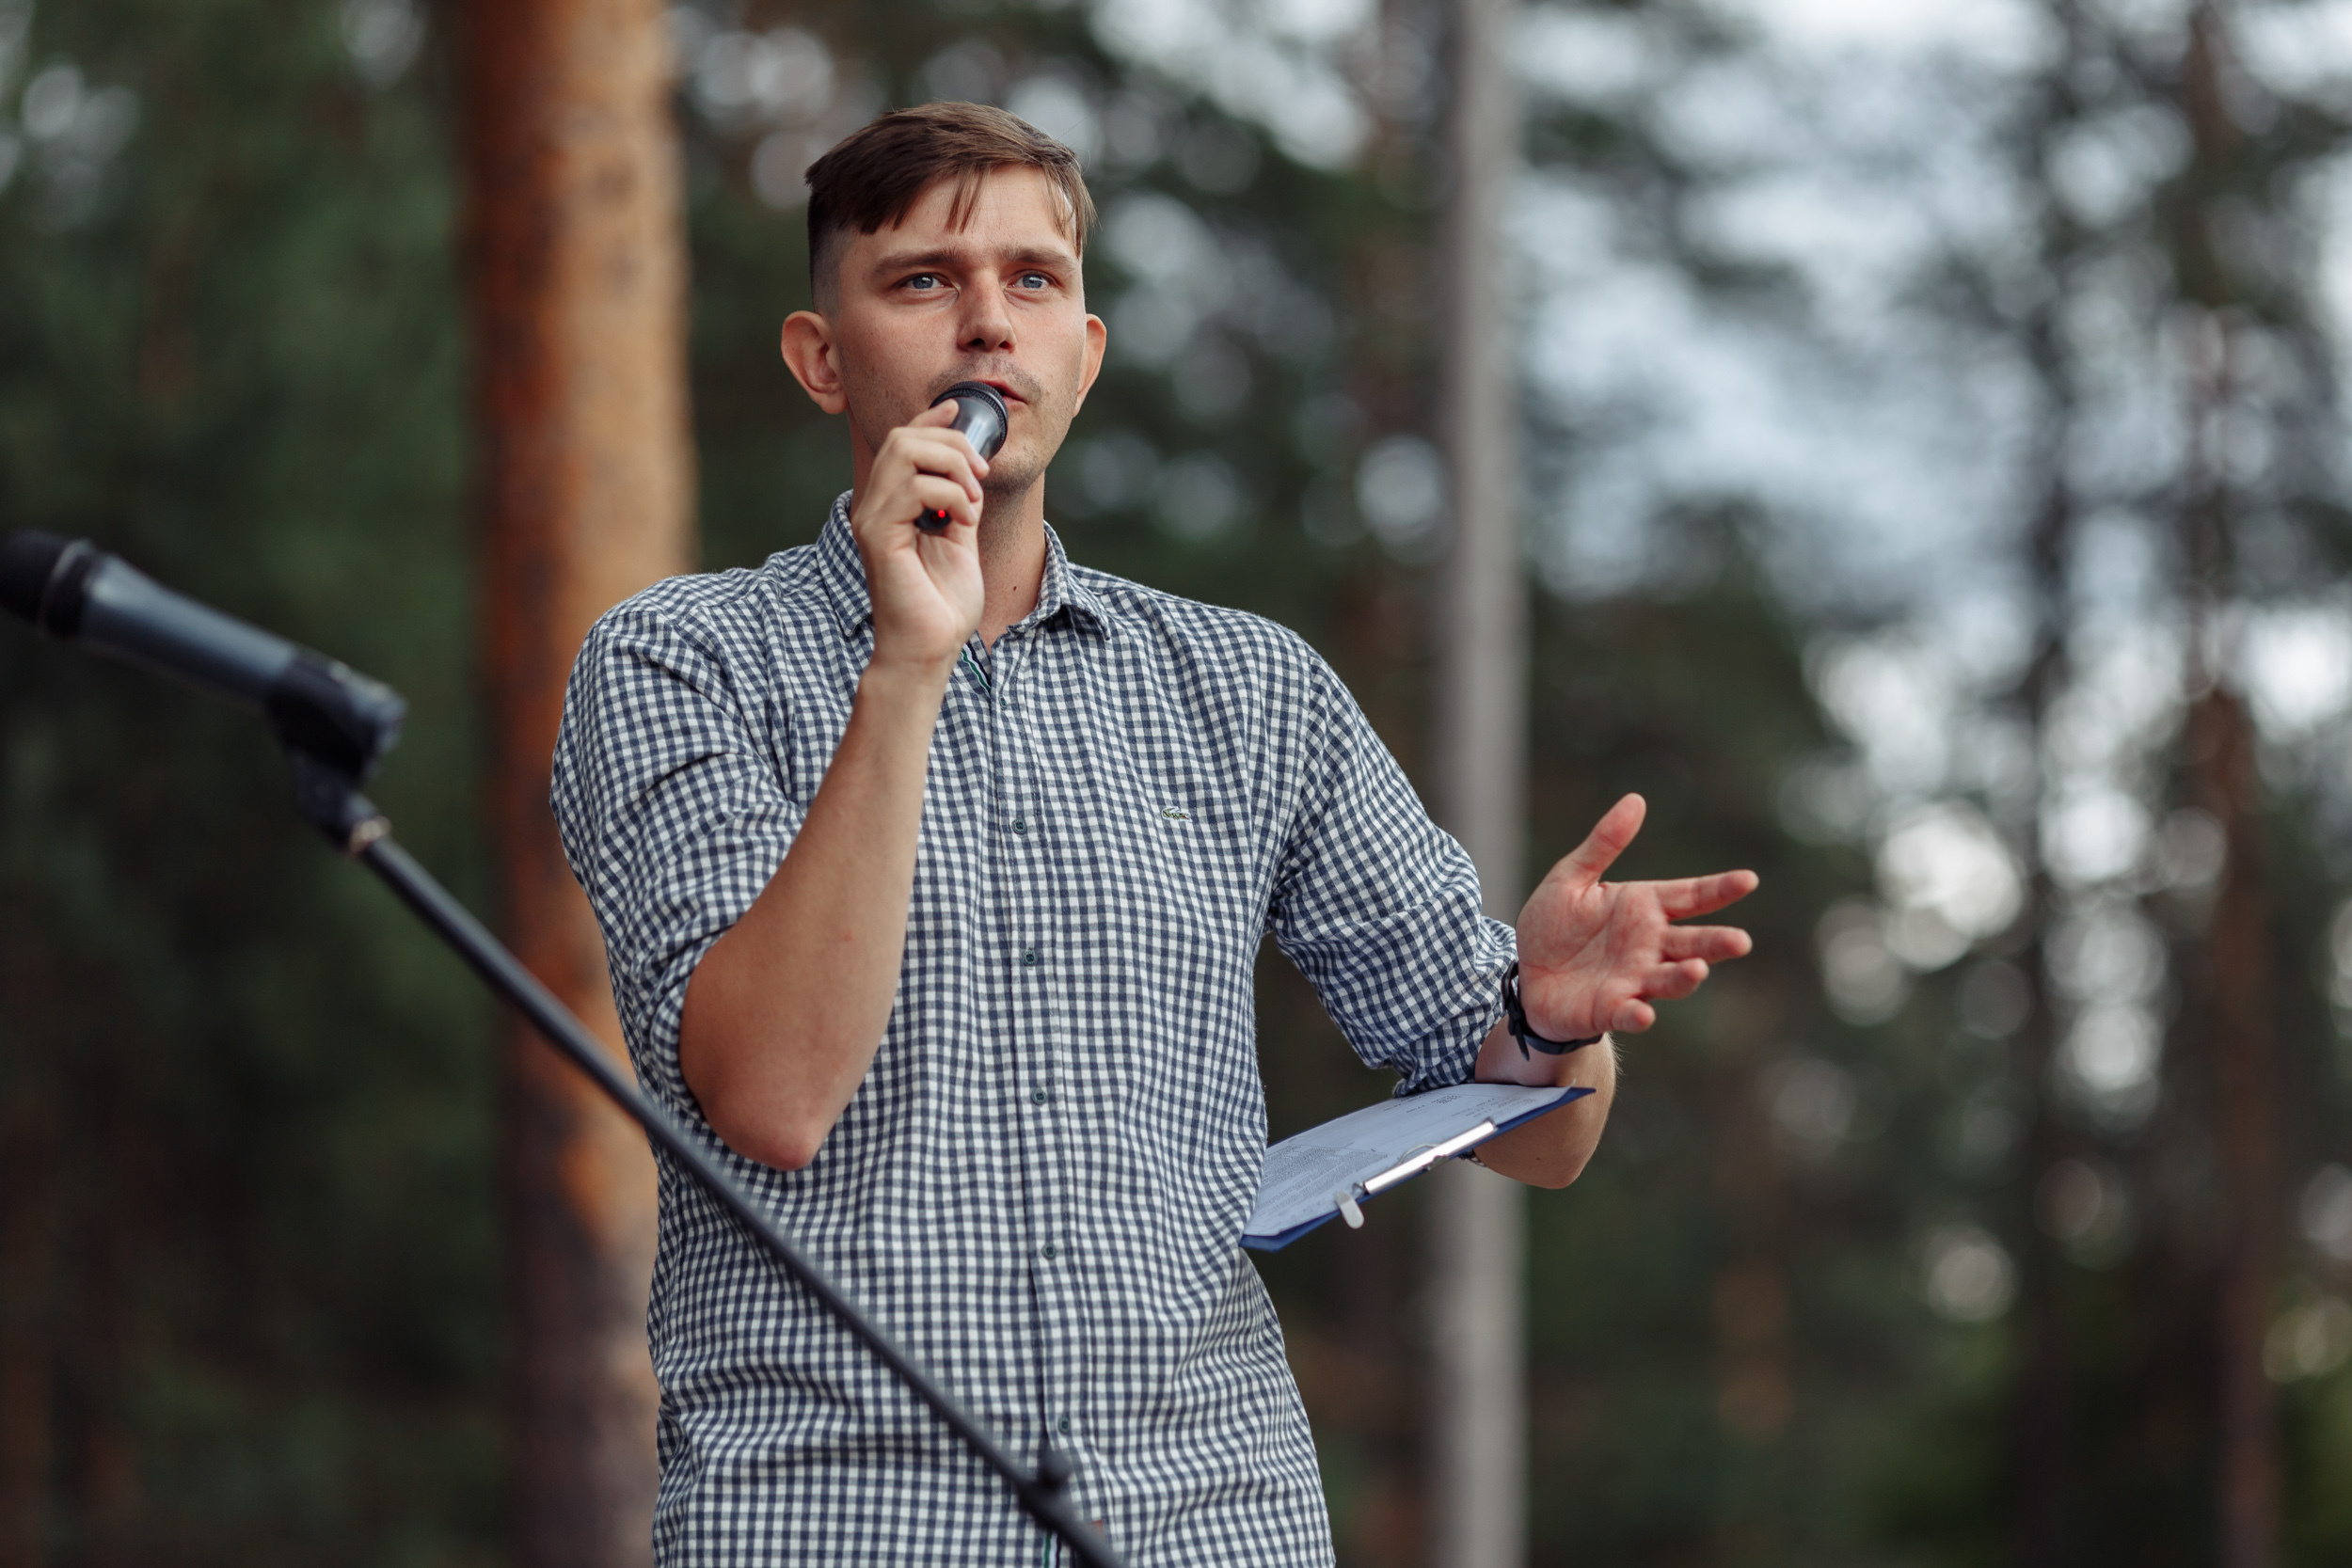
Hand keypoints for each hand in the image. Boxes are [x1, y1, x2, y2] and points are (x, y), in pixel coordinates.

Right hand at [848, 401, 987, 673]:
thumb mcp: (959, 541)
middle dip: (951, 444)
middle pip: (903, 437)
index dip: (933, 419)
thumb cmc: (941, 606)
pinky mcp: (878, 536)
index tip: (962, 411)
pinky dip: (950, 496)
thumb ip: (959, 504)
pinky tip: (963, 522)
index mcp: (891, 505)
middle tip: (979, 476)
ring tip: (972, 502)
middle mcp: (874, 507)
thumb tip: (971, 471)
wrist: (929, 649)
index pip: (903, 442)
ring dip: (952, 467)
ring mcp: (872, 520)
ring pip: (905, 452)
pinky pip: (913, 489)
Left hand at [1515, 793, 1756, 1038]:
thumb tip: (1636, 799)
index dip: (1720, 889)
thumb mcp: (1571, 878)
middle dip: (1716, 943)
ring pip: (1669, 979)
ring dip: (1685, 977)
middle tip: (1740, 941)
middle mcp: (1649, 946)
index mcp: (1644, 908)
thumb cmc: (1554, 926)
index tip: (1749, 879)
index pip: (1691, 896)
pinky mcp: (1610, 1009)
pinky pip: (1627, 1013)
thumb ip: (1604, 844)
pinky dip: (1636, 1015)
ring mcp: (1633, 980)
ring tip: (1698, 969)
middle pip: (1693, 943)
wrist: (1527, 976)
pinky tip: (1643, 1015)